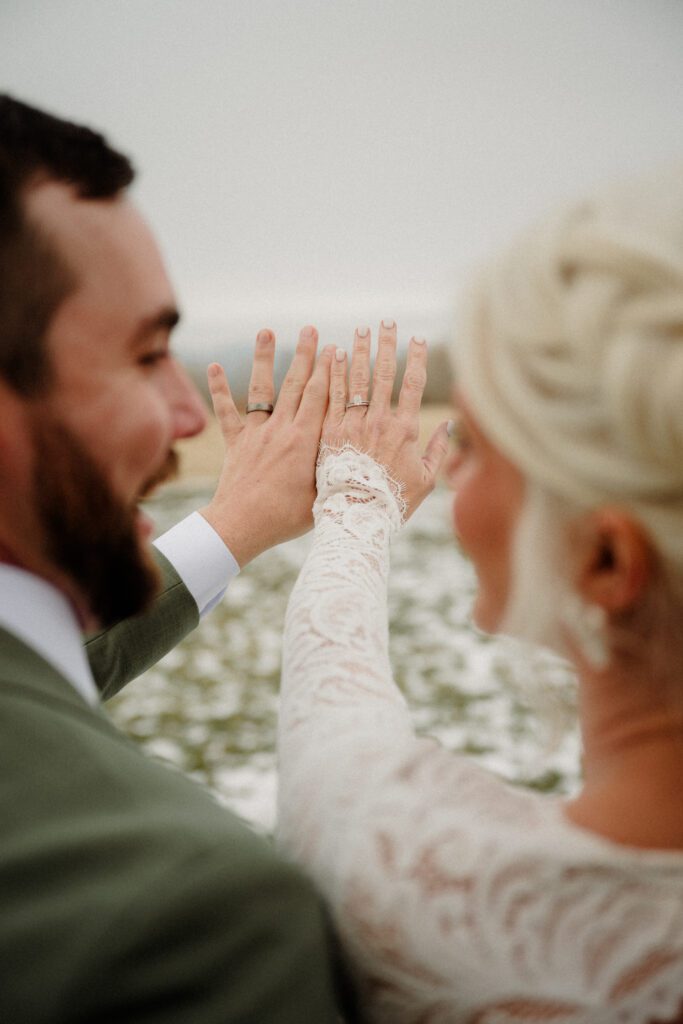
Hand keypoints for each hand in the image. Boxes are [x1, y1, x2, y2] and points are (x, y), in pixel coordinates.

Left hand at [200, 327, 331, 565]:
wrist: (242, 526)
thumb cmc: (288, 518)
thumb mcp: (324, 494)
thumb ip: (340, 470)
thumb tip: (364, 457)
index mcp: (306, 441)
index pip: (322, 397)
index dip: (330, 371)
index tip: (337, 348)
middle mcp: (282, 429)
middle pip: (296, 384)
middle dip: (305, 355)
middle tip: (311, 329)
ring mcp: (257, 433)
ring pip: (262, 389)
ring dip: (265, 358)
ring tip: (267, 331)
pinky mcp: (236, 442)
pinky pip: (226, 412)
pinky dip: (219, 389)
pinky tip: (215, 366)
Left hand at [322, 321, 449, 516]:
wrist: (355, 520)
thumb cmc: (393, 505)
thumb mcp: (425, 481)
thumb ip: (437, 451)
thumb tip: (449, 426)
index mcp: (405, 430)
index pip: (414, 384)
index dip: (416, 358)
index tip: (417, 338)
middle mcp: (379, 422)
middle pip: (384, 373)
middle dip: (386, 344)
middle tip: (386, 321)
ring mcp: (352, 425)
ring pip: (356, 379)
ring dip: (360, 351)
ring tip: (360, 330)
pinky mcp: (328, 432)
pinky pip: (331, 395)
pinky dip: (334, 372)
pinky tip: (334, 354)